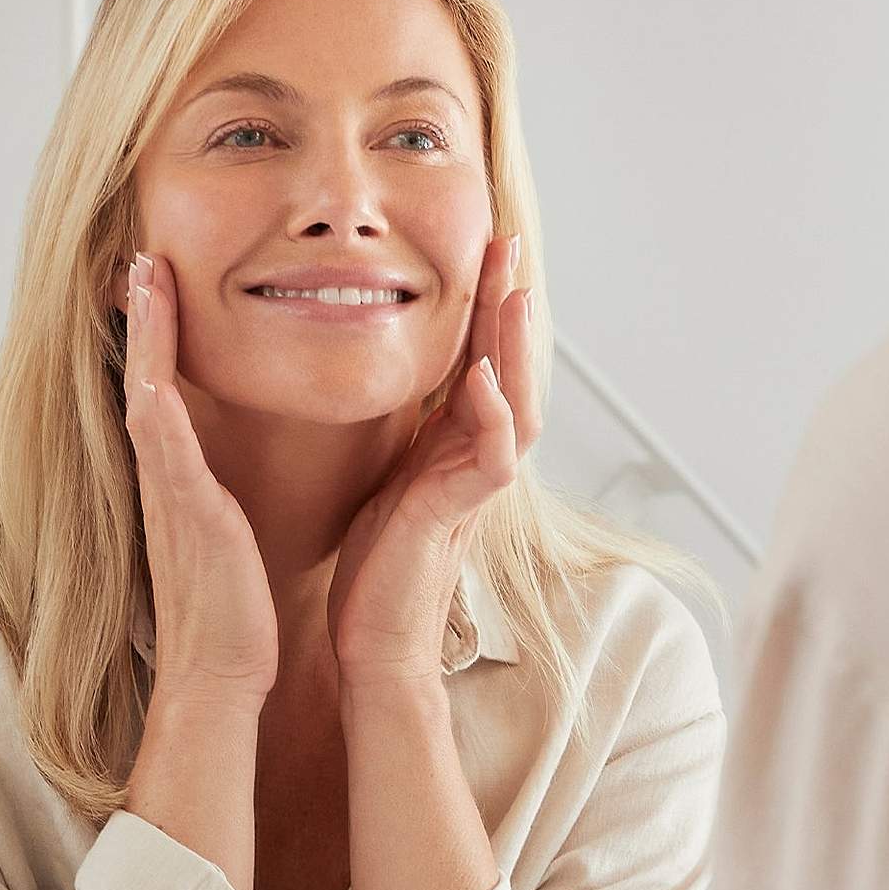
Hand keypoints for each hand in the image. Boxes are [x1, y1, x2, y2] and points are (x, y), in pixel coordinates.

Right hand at [122, 251, 278, 706]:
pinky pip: (161, 441)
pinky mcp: (186, 513)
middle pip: (143, 379)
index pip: (164, 396)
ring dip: (144, 334)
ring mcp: (168, 493)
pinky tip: (150, 359)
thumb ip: (225, 509)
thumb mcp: (233, 544)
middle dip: (142, 318)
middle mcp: (165, 480)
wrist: (221, 677)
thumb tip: (232, 492)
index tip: (161, 287)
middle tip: (140, 257)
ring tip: (144, 273)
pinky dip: (152, 392)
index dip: (160, 341)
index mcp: (181, 485)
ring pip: (146, 393)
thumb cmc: (234, 618)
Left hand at [327, 234, 539, 691]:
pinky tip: (485, 376)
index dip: (481, 304)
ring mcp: (472, 487)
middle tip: (507, 242)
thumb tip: (374, 387)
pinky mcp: (458, 515)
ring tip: (515, 290)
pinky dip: (496, 414)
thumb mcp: (379, 481)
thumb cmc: (370, 574)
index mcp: (450, 447)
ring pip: (518, 402)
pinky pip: (495, 457)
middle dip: (509, 303)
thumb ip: (395, 437)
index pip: (477, 358)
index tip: (480, 248)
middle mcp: (472, 460)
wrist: (373, 647)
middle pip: (509, 367)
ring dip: (517, 346)